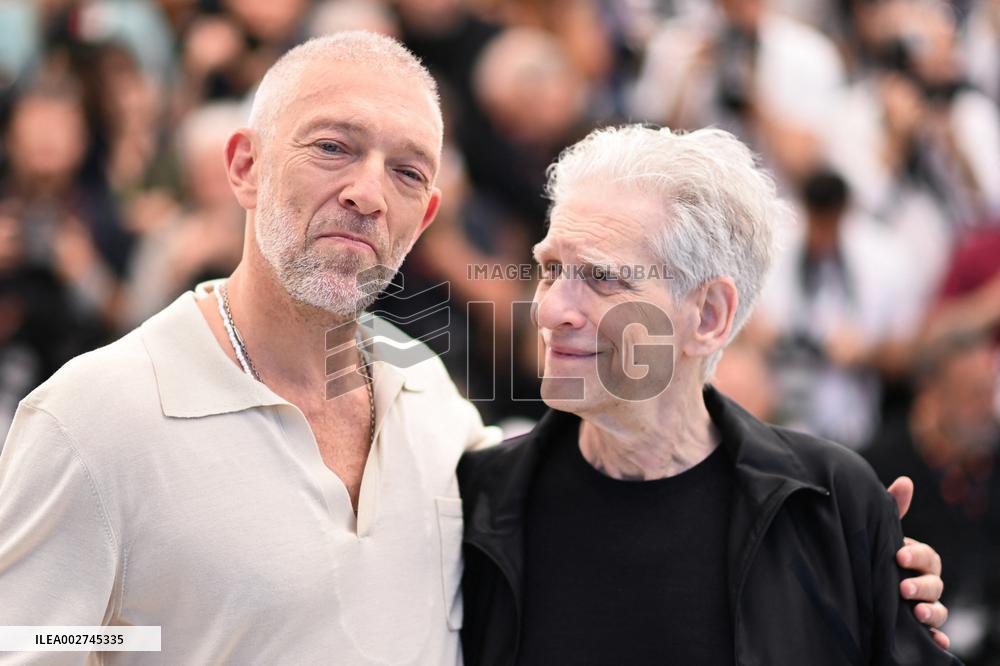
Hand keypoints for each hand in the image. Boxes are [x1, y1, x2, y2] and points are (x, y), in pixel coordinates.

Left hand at [888, 476, 950, 649]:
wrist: (851, 581)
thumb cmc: (871, 553)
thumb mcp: (878, 533)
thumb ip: (892, 510)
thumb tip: (905, 482)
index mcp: (917, 560)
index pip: (929, 557)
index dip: (917, 556)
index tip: (899, 555)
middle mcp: (924, 583)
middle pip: (935, 584)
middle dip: (922, 586)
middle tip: (903, 588)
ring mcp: (921, 606)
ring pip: (938, 610)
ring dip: (932, 612)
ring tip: (917, 614)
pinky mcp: (914, 628)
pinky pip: (933, 636)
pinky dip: (937, 640)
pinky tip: (935, 642)